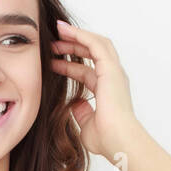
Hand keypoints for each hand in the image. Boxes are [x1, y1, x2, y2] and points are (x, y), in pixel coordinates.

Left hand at [50, 21, 140, 160]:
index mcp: (107, 91)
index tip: (52, 62)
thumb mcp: (87, 124)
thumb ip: (82, 113)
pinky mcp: (111, 69)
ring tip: (58, 30)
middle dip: (72, 46)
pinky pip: (95, 44)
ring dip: (76, 35)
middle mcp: (113, 79)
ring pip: (96, 44)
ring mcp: (114, 73)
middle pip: (92, 53)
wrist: (119, 141)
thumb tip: (75, 105)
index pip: (86, 72)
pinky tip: (65, 30)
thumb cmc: (107, 139)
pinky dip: (80, 35)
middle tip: (53, 43)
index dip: (68, 66)